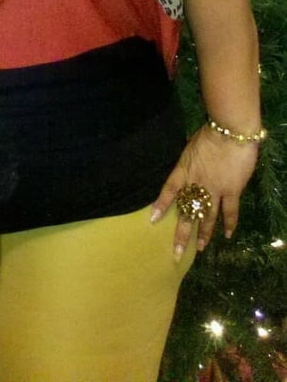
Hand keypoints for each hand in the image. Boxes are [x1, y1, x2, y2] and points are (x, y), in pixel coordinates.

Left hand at [150, 125, 258, 260]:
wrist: (229, 132)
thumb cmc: (209, 135)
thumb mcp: (191, 147)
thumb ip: (190, 161)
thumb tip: (189, 166)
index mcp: (184, 171)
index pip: (169, 190)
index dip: (161, 205)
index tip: (152, 219)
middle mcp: (196, 184)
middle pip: (187, 212)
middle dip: (181, 233)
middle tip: (176, 253)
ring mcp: (214, 190)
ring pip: (207, 217)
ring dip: (203, 234)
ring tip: (199, 248)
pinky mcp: (231, 191)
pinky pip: (229, 211)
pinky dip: (229, 223)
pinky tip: (227, 234)